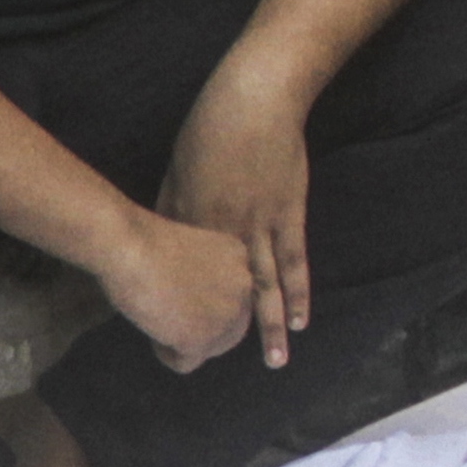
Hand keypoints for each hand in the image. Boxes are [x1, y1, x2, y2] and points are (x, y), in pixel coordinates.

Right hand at [92, 206, 260, 372]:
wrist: (127, 245)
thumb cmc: (143, 238)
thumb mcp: (190, 250)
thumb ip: (205, 276)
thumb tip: (197, 308)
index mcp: (241, 258)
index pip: (232, 299)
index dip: (201, 302)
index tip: (174, 291)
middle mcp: (244, 287)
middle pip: (229, 329)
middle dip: (199, 329)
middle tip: (166, 313)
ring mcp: (226, 314)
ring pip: (211, 349)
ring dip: (183, 342)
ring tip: (156, 320)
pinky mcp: (202, 339)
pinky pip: (186, 363)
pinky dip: (166, 353)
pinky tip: (152, 331)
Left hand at [154, 73, 312, 367]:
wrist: (254, 102)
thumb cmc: (208, 130)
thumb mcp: (177, 171)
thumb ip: (172, 208)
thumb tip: (166, 237)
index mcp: (192, 221)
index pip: (184, 276)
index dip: (178, 307)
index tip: (172, 339)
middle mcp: (226, 232)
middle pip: (225, 290)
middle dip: (222, 329)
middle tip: (221, 365)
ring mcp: (262, 226)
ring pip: (266, 286)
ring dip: (270, 325)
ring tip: (274, 361)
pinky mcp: (289, 215)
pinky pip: (294, 263)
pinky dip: (298, 293)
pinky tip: (300, 321)